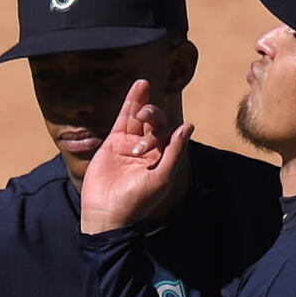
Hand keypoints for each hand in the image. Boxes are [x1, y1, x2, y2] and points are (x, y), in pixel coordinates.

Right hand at [80, 79, 193, 233]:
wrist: (107, 212)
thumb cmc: (138, 200)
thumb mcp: (162, 178)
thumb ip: (175, 151)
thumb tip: (189, 126)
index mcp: (164, 158)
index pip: (170, 134)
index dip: (164, 132)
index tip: (152, 142)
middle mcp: (149, 150)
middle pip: (156, 123)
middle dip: (153, 115)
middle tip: (145, 118)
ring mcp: (130, 145)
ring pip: (139, 118)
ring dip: (143, 102)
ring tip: (143, 84)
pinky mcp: (113, 143)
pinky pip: (123, 119)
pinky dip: (130, 103)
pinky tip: (138, 87)